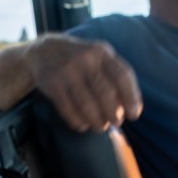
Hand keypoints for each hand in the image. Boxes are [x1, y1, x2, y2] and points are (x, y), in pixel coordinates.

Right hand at [24, 34, 141, 131]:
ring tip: (100, 127)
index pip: (122, 76)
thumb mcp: (99, 57)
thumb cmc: (80, 59)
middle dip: (114, 114)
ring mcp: (67, 72)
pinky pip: (68, 110)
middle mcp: (85, 60)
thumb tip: (131, 107)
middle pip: (105, 94)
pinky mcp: (52, 84)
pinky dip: (78, 122)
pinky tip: (83, 125)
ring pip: (87, 105)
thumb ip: (116, 76)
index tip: (134, 115)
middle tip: (116, 123)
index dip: (131, 98)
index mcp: (102, 52)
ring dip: (97, 121)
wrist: (43, 51)